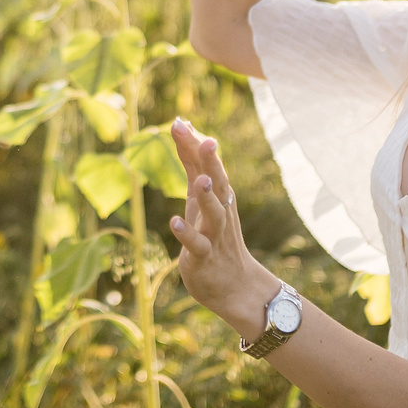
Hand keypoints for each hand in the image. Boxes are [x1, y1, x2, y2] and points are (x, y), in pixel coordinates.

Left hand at [167, 119, 278, 337]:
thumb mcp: (200, 197)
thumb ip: (192, 164)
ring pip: (214, 213)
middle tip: (207, 141)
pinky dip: (187, 233)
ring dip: (208, 197)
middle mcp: (219, 211)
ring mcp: (214, 235)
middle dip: (212, 163)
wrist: (234, 285)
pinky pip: (197, 245)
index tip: (179, 122)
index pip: (208, 165)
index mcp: (218, 195)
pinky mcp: (203, 257)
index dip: (194, 145)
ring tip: (200, 180)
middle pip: (219, 184)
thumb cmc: (214, 236)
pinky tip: (174, 222)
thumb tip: (183, 127)